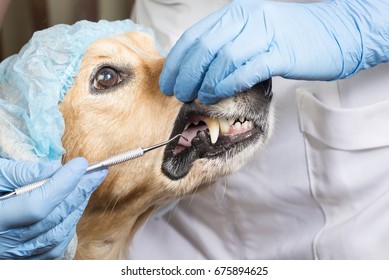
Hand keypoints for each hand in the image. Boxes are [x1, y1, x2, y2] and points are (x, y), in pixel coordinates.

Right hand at [0, 158, 106, 258]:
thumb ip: (20, 173)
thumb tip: (55, 169)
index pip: (36, 204)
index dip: (62, 183)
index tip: (82, 164)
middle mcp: (4, 243)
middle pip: (52, 218)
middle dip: (79, 192)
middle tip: (97, 172)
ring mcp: (14, 255)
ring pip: (58, 234)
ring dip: (77, 207)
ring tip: (88, 185)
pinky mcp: (22, 260)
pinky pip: (54, 247)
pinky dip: (68, 225)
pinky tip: (73, 207)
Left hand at [159, 0, 388, 103]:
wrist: (337, 32)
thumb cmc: (292, 38)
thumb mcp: (254, 33)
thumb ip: (228, 44)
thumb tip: (201, 68)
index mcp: (237, 13)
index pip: (195, 36)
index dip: (177, 61)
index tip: (168, 81)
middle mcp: (247, 18)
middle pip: (204, 48)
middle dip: (186, 74)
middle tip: (179, 93)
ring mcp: (265, 34)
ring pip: (222, 59)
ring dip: (205, 82)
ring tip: (198, 97)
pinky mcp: (281, 53)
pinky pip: (245, 70)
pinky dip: (227, 84)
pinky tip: (218, 94)